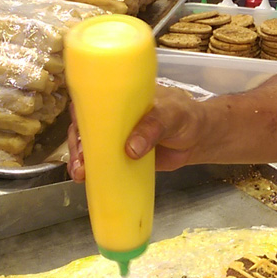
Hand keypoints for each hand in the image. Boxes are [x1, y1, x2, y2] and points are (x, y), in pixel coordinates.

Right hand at [67, 86, 205, 181]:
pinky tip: (87, 180)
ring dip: (81, 160)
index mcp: (122, 97)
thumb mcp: (171, 115)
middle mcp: (114, 116)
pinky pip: (104, 162)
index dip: (80, 115)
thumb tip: (130, 149)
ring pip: (91, 146)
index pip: (93, 100)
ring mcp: (117, 137)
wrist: (199, 139)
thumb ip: (153, 127)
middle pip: (86, 127)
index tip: (77, 131)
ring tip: (81, 174)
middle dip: (77, 144)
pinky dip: (95, 171)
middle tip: (80, 161)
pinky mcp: (123, 156)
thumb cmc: (185, 116)